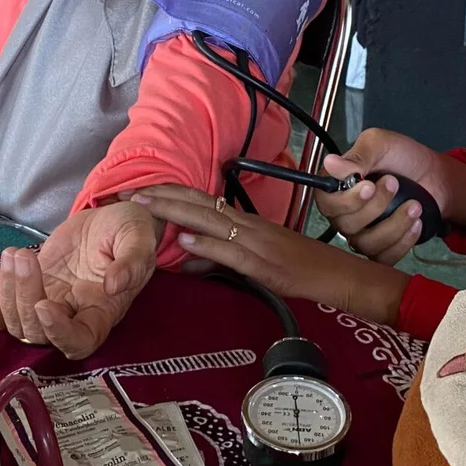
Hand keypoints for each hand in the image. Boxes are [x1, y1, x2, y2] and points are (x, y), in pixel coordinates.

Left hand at [0, 201, 157, 358]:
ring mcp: (50, 305)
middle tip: (25, 257)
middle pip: (40, 332)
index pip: (79, 341)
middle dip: (25, 296)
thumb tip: (115, 285)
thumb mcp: (139, 237)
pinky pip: (4, 316)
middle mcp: (74, 316)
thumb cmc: (129, 231)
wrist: (109, 220)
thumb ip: (133, 261)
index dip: (58, 333)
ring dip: (7, 292)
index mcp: (103, 311)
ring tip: (14, 254)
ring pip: (18, 324)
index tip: (44, 304)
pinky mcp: (32, 291)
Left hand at [133, 186, 408, 324]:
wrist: (337, 274)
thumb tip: (185, 258)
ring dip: (174, 212)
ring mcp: (255, 242)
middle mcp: (247, 225)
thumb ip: (219, 257)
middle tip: (129, 192)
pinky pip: (230, 252)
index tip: (142, 190)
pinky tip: (184, 241)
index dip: (171, 193)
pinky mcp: (262, 263)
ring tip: (145, 206)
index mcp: (245, 222)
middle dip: (162, 196)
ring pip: (208, 221)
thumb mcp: (254, 262)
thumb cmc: (300, 267)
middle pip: (198, 203)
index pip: (202, 200)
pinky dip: (206, 245)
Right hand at [316, 129, 465, 262]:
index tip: (369, 186)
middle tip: (395, 183)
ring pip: (365, 244)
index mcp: (338, 186)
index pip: (326, 203)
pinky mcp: (383, 248)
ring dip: (393, 225)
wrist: (434, 175)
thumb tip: (330, 163)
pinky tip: (415, 223)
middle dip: (375, 207)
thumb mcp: (380, 144)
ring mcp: (363, 233)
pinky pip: (383, 258)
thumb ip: (357, 155)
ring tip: (414, 205)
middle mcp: (346, 213)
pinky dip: (401, 243)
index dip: (345, 200)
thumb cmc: (403, 157)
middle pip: (346, 225)